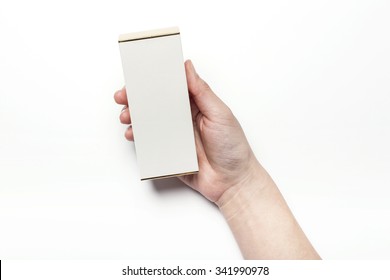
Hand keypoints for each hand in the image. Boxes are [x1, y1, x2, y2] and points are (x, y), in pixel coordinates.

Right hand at [114, 60, 264, 202]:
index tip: (138, 76)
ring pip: (150, 123)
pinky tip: (133, 134)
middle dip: (138, 99)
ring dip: (135, 118)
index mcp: (196, 105)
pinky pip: (151, 143)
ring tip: (126, 116)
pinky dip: (139, 138)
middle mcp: (184, 119)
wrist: (232, 182)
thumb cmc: (232, 147)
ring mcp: (176, 136)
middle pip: (156, 104)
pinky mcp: (170, 153)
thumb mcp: (219, 114)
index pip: (171, 88)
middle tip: (123, 96)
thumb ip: (201, 91)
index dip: (154, 81)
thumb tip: (187, 66)